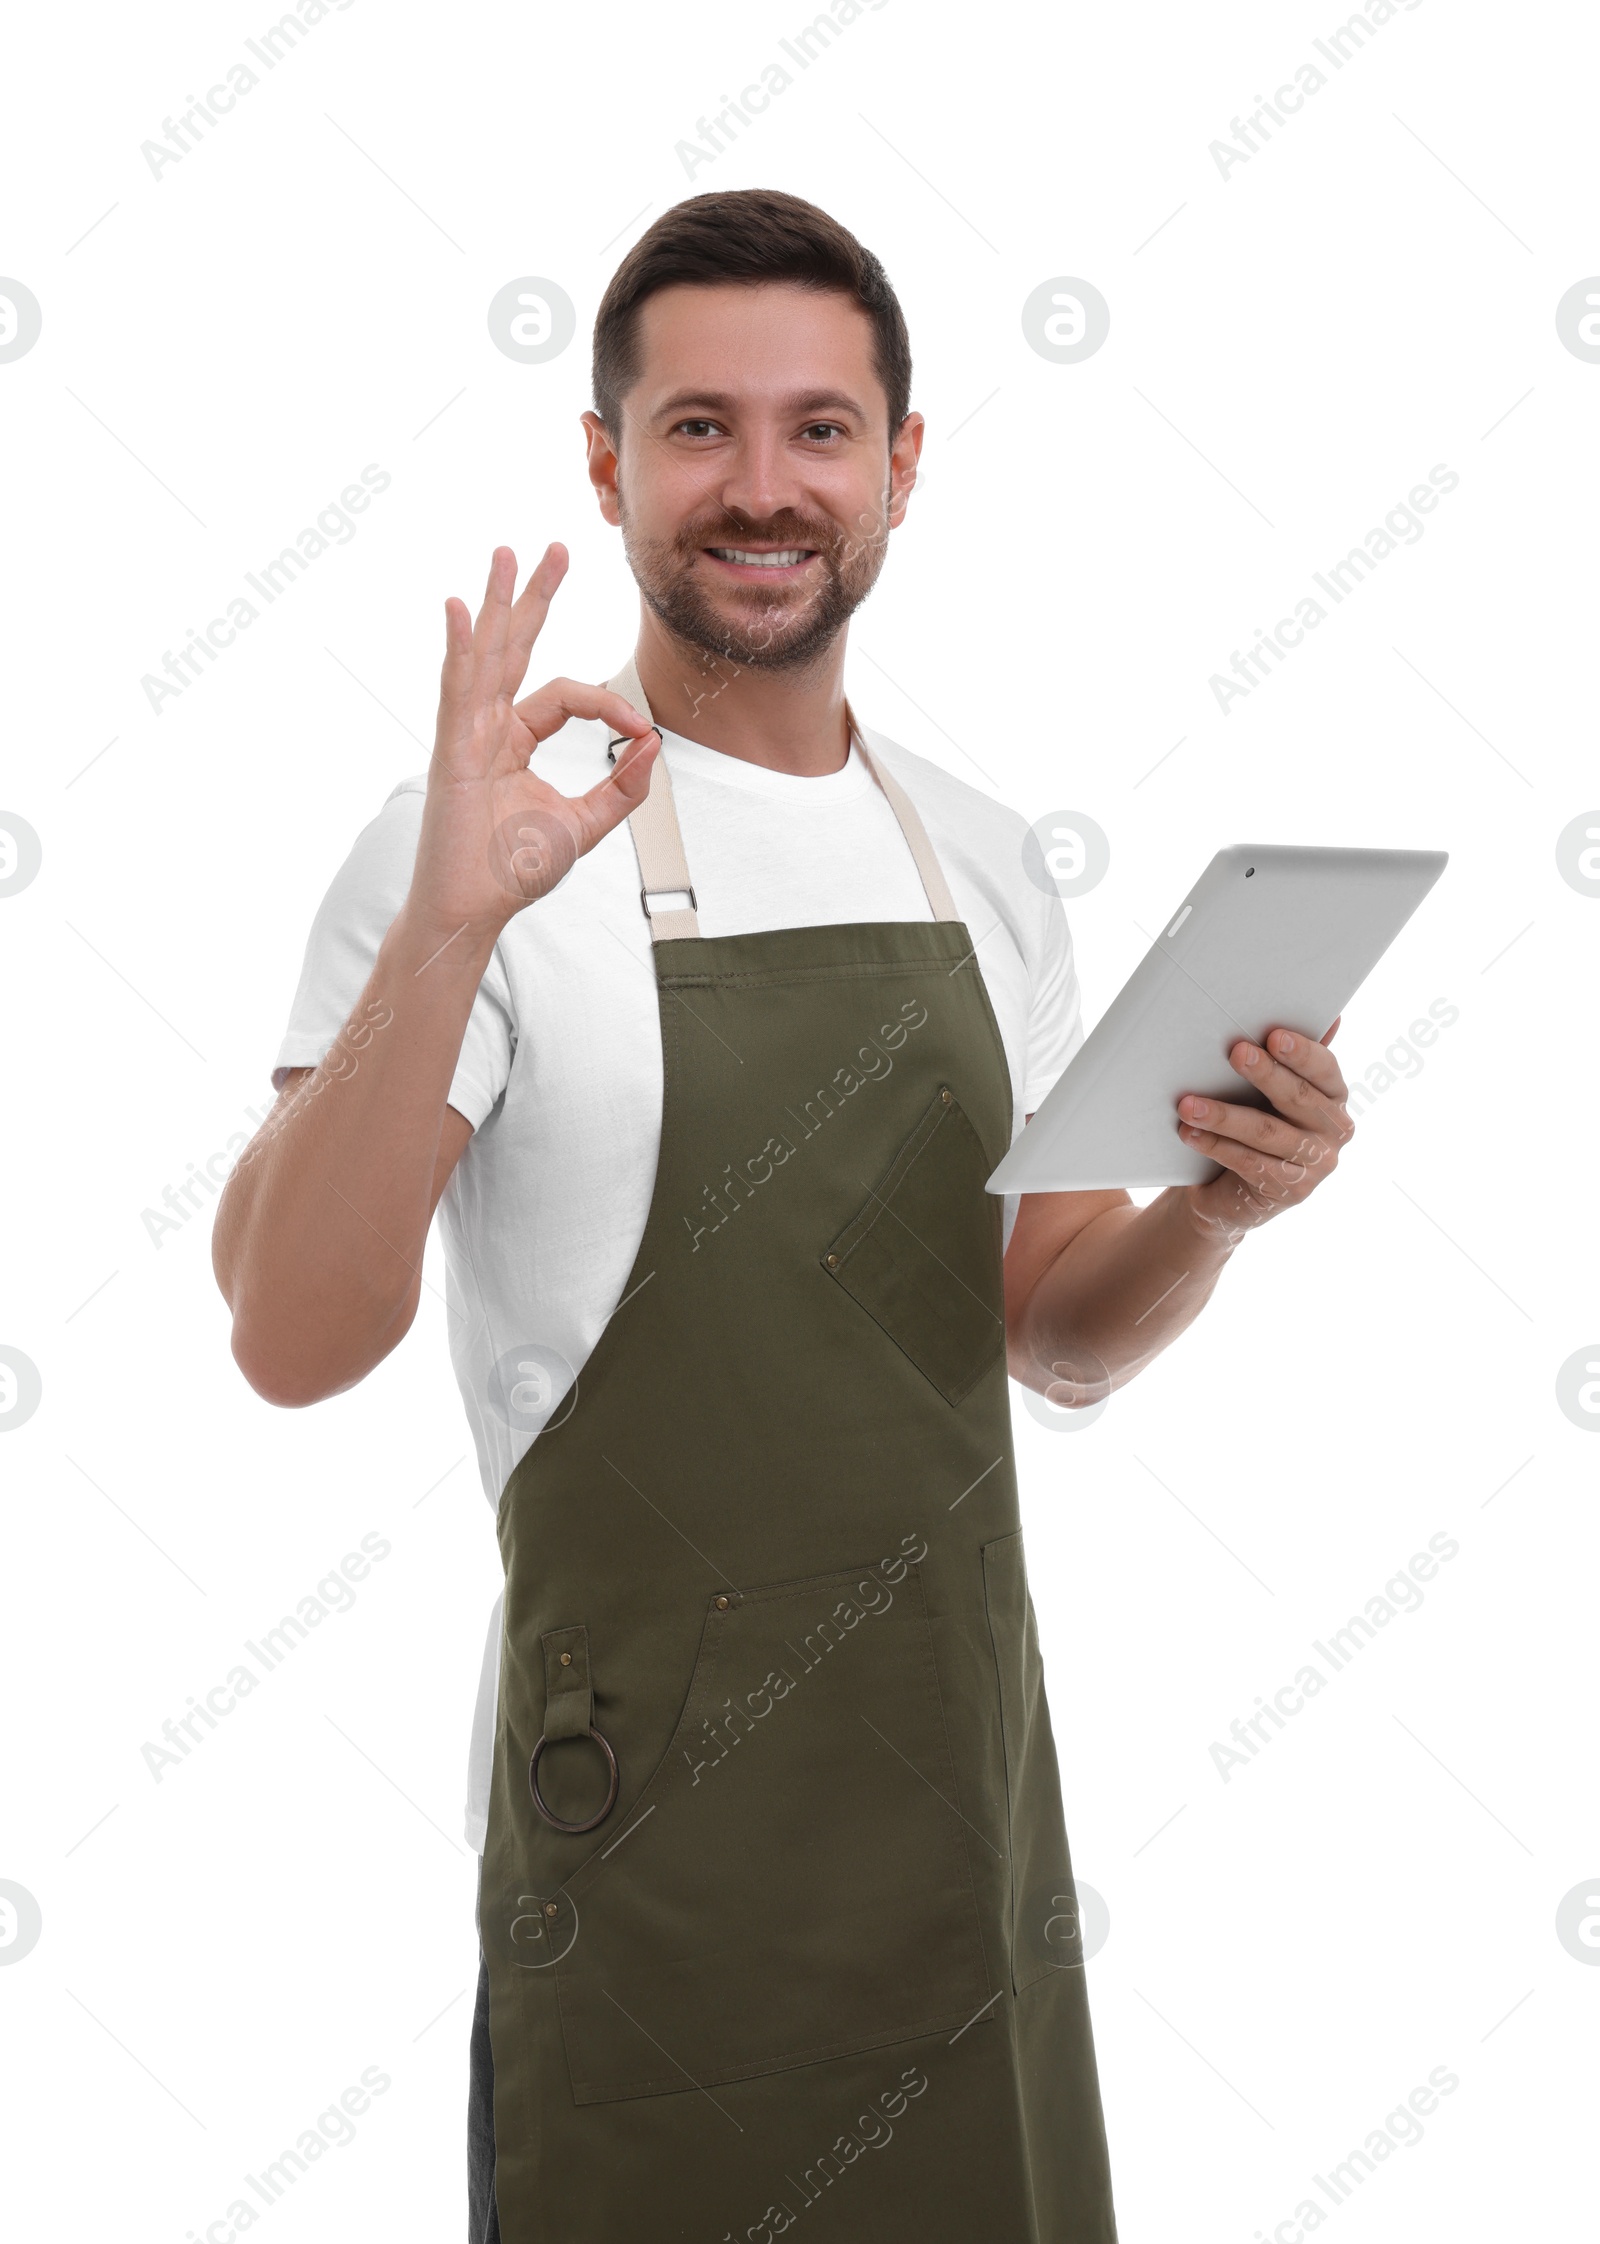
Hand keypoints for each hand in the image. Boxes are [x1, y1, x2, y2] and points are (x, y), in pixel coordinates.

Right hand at [409, 543, 659, 944]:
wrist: (473, 910)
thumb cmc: (512, 871)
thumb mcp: (585, 825)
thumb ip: (622, 787)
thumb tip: (655, 745)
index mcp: (515, 739)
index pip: (567, 695)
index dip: (609, 704)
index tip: (641, 728)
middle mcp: (487, 727)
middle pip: (515, 649)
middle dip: (536, 597)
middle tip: (555, 549)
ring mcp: (465, 735)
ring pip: (488, 656)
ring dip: (499, 604)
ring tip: (507, 554)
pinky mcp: (451, 752)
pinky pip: (457, 690)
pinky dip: (461, 649)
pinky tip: (464, 610)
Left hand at [1176, 1018, 1352, 1241]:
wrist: (1230, 1190)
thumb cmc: (1252, 1125)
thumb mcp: (1269, 1092)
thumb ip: (1290, 1059)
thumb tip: (1331, 1017)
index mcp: (1334, 1096)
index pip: (1325, 1069)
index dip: (1302, 1053)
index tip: (1273, 1036)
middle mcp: (1335, 1130)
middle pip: (1298, 1098)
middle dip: (1265, 1074)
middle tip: (1234, 1053)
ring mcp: (1317, 1164)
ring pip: (1267, 1132)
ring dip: (1224, 1115)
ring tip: (1188, 1103)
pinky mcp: (1292, 1191)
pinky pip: (1249, 1163)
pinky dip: (1216, 1146)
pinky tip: (1190, 1133)